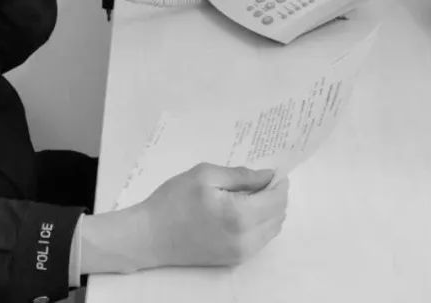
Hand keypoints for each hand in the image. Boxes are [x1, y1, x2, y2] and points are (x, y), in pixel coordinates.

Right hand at [137, 163, 287, 267]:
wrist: (150, 236)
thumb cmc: (173, 201)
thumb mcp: (205, 175)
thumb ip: (241, 175)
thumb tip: (268, 176)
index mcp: (239, 215)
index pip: (276, 199)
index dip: (279, 182)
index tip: (274, 171)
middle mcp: (245, 239)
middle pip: (279, 215)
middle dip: (276, 195)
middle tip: (262, 180)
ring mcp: (240, 253)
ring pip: (272, 229)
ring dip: (270, 210)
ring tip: (252, 194)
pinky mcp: (233, 260)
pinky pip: (260, 240)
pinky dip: (261, 224)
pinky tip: (244, 211)